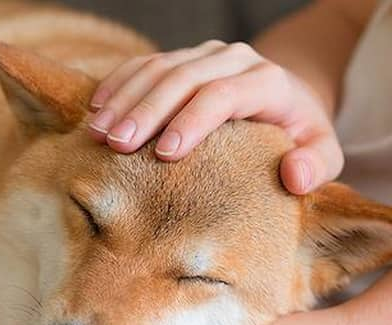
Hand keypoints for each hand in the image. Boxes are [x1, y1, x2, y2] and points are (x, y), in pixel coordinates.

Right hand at [87, 40, 341, 193]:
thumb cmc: (297, 137)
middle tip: (117, 145)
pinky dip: (118, 84)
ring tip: (97, 131)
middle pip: (184, 77)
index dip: (193, 121)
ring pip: (158, 67)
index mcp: (268, 81)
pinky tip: (97, 108)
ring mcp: (203, 56)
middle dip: (147, 111)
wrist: (285, 101)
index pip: (224, 94)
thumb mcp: (321, 152)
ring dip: (124, 99)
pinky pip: (143, 64)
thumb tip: (294, 175)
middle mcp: (234, 59)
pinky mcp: (180, 58)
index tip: (165, 154)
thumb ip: (317, 165)